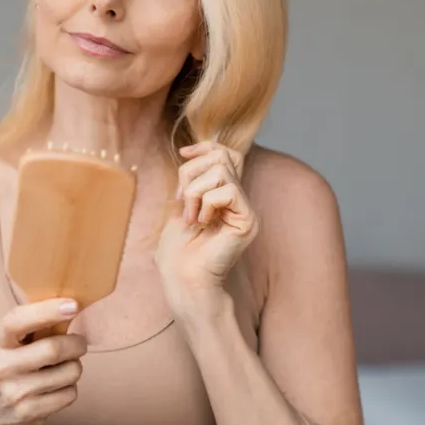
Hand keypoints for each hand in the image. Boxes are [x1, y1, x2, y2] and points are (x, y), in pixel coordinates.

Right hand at [0, 298, 87, 424]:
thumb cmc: (13, 367)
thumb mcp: (12, 344)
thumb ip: (33, 326)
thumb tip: (71, 305)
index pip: (16, 321)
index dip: (46, 310)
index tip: (73, 305)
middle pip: (52, 349)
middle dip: (75, 344)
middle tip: (79, 344)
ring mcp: (13, 393)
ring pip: (68, 372)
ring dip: (75, 367)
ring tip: (63, 368)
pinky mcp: (28, 413)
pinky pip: (70, 394)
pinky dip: (70, 388)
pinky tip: (56, 389)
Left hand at [156, 141, 258, 314]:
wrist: (182, 278)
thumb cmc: (177, 250)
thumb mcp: (179, 204)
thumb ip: (191, 179)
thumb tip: (191, 152)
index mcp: (223, 195)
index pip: (227, 153)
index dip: (206, 147)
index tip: (183, 155)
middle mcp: (239, 200)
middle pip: (222, 156)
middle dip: (192, 172)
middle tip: (184, 201)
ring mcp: (245, 210)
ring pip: (221, 170)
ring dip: (195, 191)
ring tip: (191, 217)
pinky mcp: (248, 220)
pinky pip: (228, 190)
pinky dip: (206, 203)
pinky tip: (201, 223)